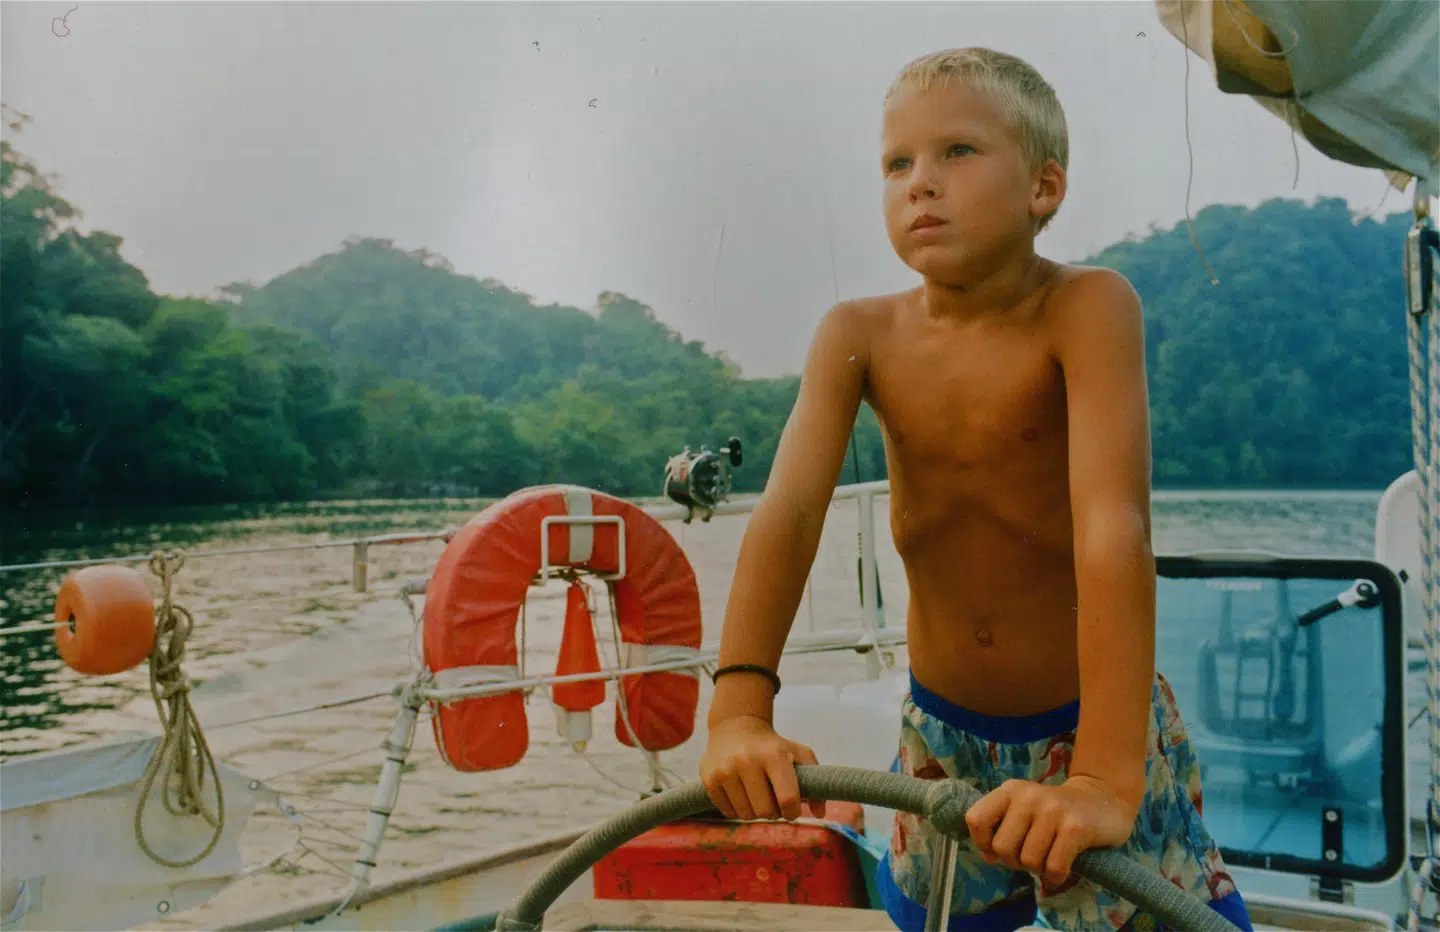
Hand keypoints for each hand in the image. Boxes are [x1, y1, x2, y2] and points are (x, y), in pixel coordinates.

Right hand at [699, 714, 826, 820]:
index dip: (793, 811)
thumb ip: (816, 782)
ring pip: (746, 815)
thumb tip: (820, 814)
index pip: (788, 799)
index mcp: (774, 754)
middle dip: (773, 812)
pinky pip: (727, 812)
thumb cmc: (772, 746)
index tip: (791, 809)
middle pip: (766, 812)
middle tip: (772, 800)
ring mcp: (726, 770)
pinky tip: (740, 793)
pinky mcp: (709, 778)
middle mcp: (747, 760)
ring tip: (756, 795)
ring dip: (754, 811)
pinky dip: (737, 809)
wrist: (735, 727)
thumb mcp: (798, 754)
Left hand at [964, 775, 1136, 886]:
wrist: (1103, 799)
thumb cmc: (1056, 812)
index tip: (998, 850)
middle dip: (1014, 862)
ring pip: (1028, 861)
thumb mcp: (1024, 809)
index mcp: (1010, 790)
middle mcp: (1028, 796)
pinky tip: (1061, 870)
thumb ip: (1002, 828)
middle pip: (1001, 848)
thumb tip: (988, 858)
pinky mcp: (1075, 827)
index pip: (976, 820)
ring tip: (1048, 858)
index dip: (982, 843)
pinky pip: (1054, 868)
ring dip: (1038, 870)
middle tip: (1030, 856)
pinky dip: (1055, 877)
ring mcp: (1053, 810)